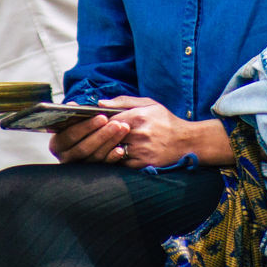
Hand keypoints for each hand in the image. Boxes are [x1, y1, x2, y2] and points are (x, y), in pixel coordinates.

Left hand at [49, 97, 233, 167]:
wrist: (188, 142)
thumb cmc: (166, 121)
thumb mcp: (149, 104)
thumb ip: (123, 101)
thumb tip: (99, 103)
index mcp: (138, 116)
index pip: (108, 119)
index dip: (93, 122)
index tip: (80, 123)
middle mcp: (138, 134)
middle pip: (106, 138)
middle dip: (91, 138)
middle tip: (77, 139)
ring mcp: (140, 151)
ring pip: (110, 153)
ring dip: (97, 151)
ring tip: (85, 149)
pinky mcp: (142, 165)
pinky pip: (119, 164)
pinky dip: (109, 161)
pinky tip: (100, 159)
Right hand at [49, 108, 130, 164]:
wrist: (91, 133)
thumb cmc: (84, 121)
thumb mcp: (78, 114)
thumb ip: (75, 110)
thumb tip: (73, 106)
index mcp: (58, 142)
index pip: (71, 135)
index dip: (87, 126)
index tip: (103, 117)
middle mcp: (66, 156)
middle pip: (83, 148)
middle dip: (102, 135)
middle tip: (116, 124)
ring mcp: (79, 165)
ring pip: (94, 156)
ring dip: (110, 142)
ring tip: (123, 130)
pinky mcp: (91, 171)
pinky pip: (102, 165)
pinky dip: (112, 157)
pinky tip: (121, 149)